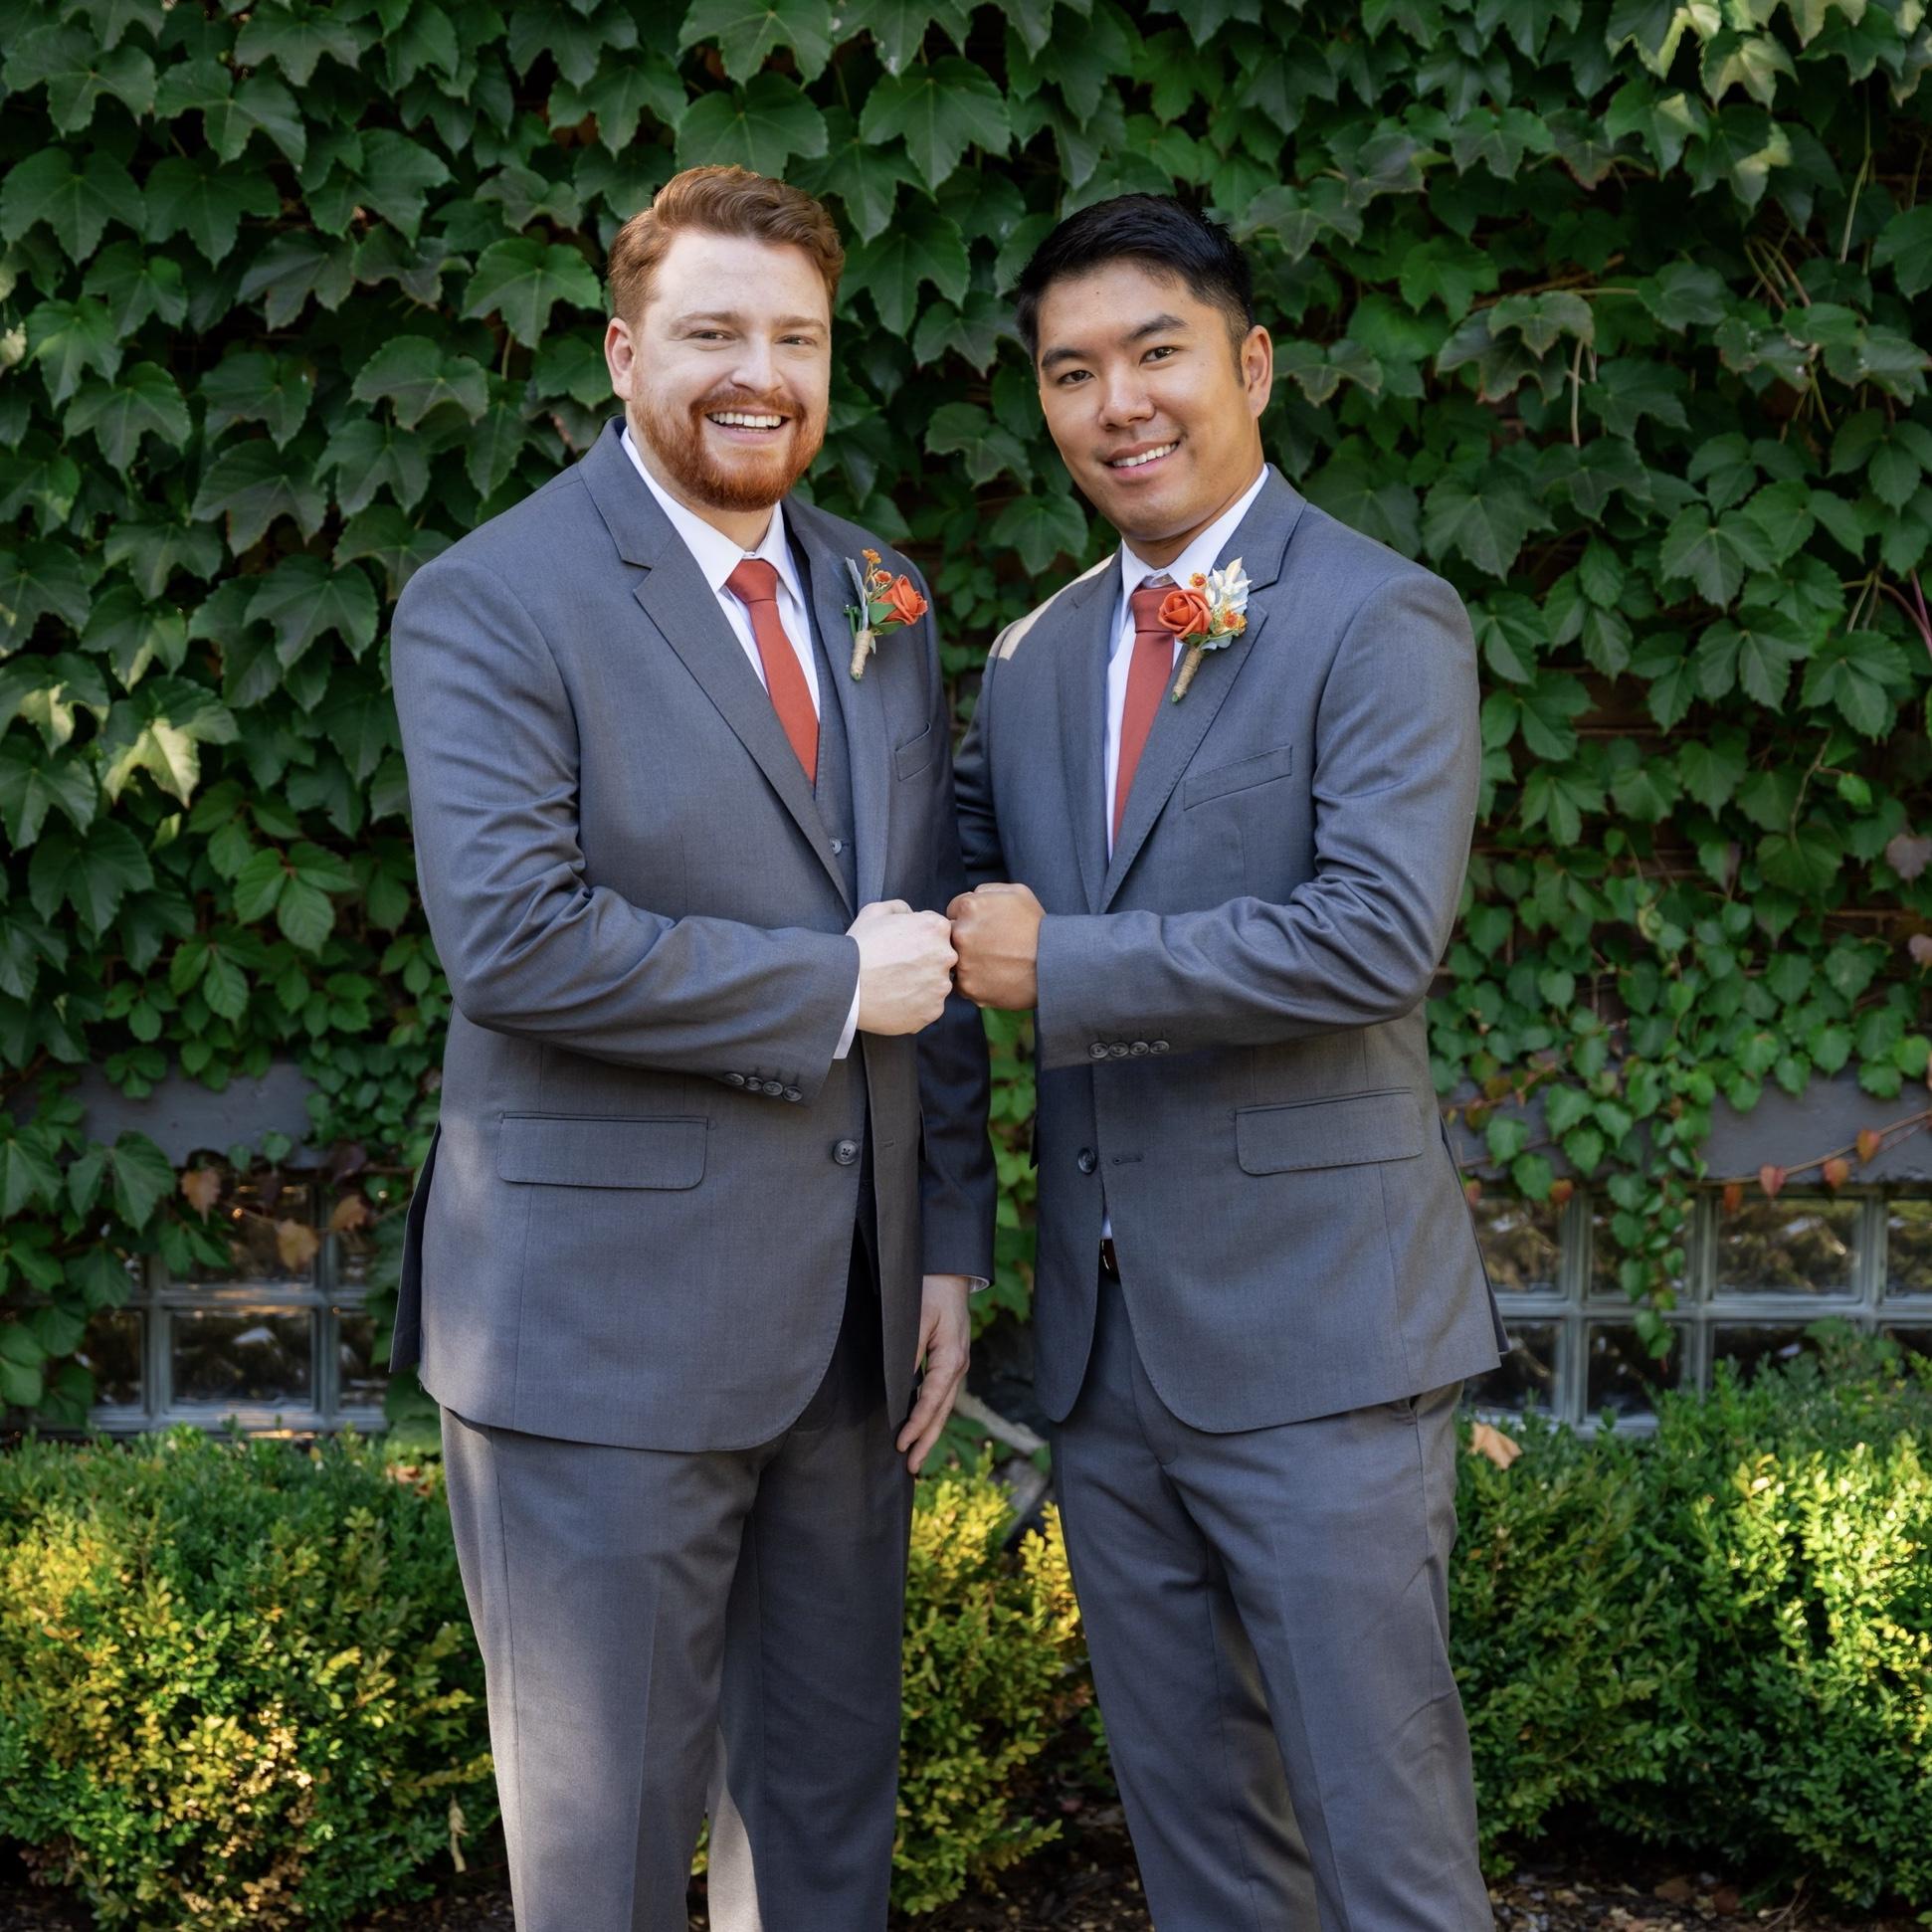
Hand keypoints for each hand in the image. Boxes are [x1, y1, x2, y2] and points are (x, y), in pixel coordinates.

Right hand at [849, 899, 955, 1035]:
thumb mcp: (876, 911)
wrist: (845, 985)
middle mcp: (946, 956)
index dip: (921, 937)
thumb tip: (912, 915)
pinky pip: (929, 1007)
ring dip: (922, 984)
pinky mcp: (933, 1011)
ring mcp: (941, 986)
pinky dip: (916, 1005)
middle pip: (943, 958)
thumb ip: (902, 908)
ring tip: (895, 985)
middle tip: (899, 966)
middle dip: (926, 961)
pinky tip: (896, 999)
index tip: (904, 946)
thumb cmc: (859, 946)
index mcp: (936, 928)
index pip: (939, 931)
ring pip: (937, 984)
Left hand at [897, 1274, 970, 1473]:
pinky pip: (942, 1395)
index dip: (917, 1425)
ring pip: (944, 1407)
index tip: (901, 1444)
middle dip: (927, 1441)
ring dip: (930, 1432)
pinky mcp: (951, 1361)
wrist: (950, 1272)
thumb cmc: (931, 1290)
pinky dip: (932, 1414)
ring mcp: (957, 1364)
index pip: (932, 1400)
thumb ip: (909, 1351)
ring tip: (916, 1456)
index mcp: (951, 1358)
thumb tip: (900, 1383)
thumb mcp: (917, 1318)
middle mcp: (958, 1366)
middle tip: (911, 1467)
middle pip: (942, 1412)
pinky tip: (922, 1425)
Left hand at [946, 882, 1043, 1009]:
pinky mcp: (968, 987)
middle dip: (965, 938)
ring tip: (994, 962)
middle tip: (989, 945)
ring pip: (955, 960)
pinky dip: (975, 981)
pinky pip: (963, 983)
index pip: (953, 910)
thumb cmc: (1037, 926)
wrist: (1054, 963)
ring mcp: (963, 962)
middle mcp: (960, 934)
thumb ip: (986, 890)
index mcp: (969, 907)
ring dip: (968, 961)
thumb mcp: (1017, 892)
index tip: (984, 926)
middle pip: (950, 936)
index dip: (968, 918)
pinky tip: (994, 977)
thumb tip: (970, 898)